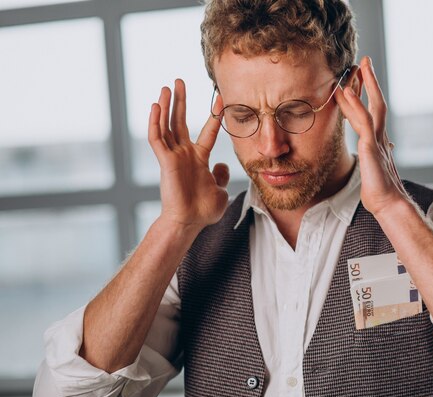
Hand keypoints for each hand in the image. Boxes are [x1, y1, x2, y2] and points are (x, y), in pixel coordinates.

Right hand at [148, 79, 228, 230]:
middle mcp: (185, 154)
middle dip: (181, 101)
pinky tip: (156, 106)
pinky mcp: (165, 161)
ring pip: (167, 126)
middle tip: (179, 81)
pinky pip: (157, 138)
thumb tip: (221, 164)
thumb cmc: (204, 211)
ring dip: (166, 106)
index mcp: (199, 159)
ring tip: (167, 87)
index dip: (214, 116)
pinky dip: (155, 122)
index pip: (208, 132)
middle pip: (181, 122)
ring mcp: (174, 157)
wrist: (190, 222)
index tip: (221, 98)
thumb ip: (220, 175)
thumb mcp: (220, 191)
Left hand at [335, 56, 410, 216]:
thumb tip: (386, 147)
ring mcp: (377, 140)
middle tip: (363, 62)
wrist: (389, 204)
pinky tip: (345, 92)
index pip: (370, 112)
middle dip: (369, 81)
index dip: (365, 94)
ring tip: (357, 67)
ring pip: (372, 106)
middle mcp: (379, 136)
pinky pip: (362, 121)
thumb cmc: (380, 191)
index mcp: (378, 141)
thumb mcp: (375, 169)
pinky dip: (354, 105)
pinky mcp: (371, 146)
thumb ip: (377, 155)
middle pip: (376, 102)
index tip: (359, 79)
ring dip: (364, 85)